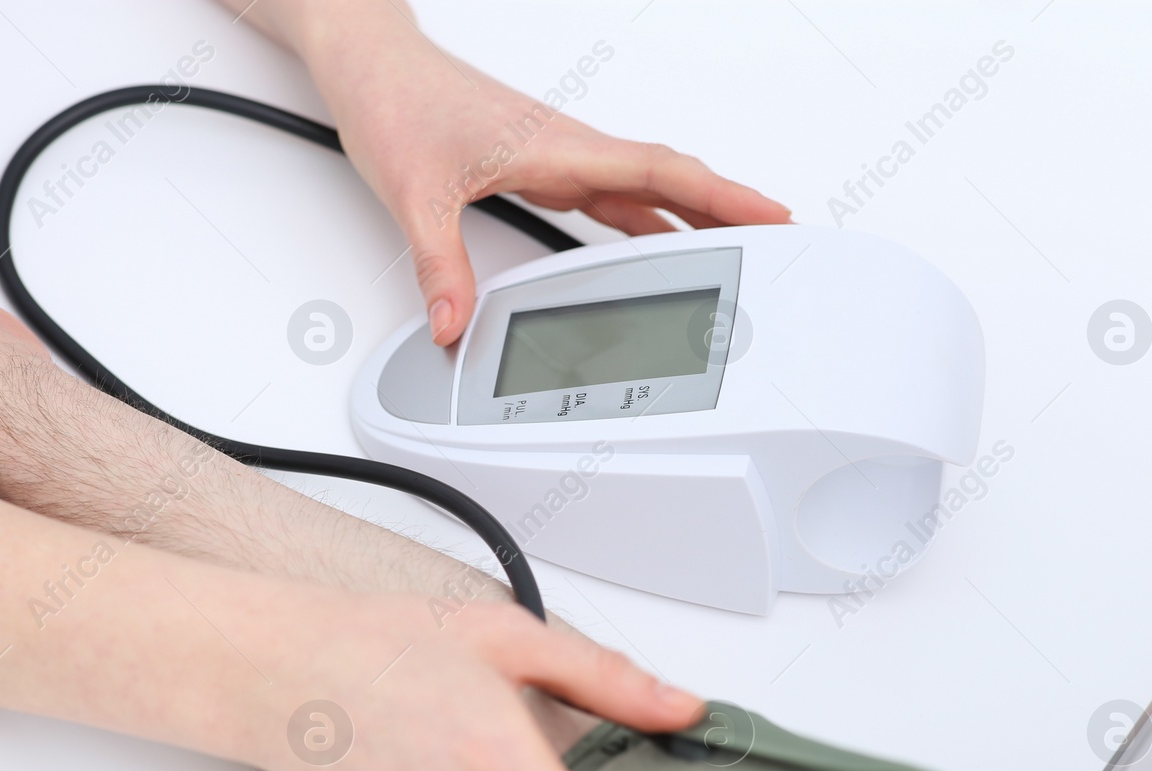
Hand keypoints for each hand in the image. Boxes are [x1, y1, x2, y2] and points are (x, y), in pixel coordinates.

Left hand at [271, 3, 790, 344]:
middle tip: (779, 242)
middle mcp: (566, 149)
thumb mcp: (413, 193)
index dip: (722, 195)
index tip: (774, 213)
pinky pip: (608, 195)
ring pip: (641, 189)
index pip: (659, 172)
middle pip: (668, 182)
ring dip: (690, 215)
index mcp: (555, 147)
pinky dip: (643, 218)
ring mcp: (556, 155)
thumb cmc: (396, 102)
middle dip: (727, 211)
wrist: (372, 65)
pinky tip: (653, 242)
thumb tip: (453, 323)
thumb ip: (438, 265)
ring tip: (735, 250)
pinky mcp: (539, 163)